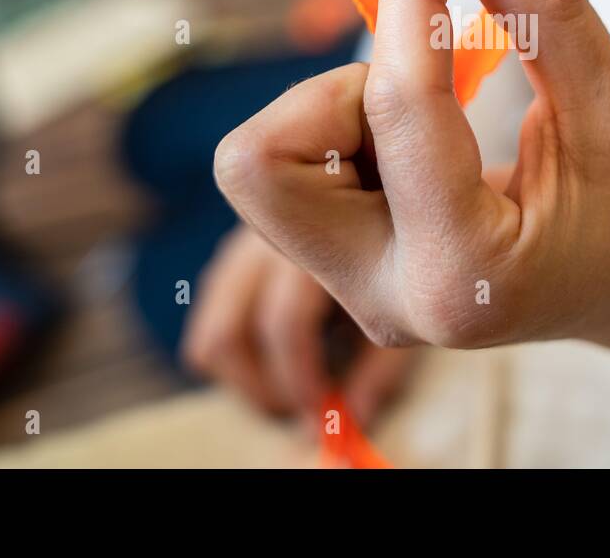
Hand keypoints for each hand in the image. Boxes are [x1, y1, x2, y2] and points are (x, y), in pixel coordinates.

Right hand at [181, 223, 415, 424]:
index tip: (321, 413)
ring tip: (285, 393)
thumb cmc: (397, 252)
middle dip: (260, 389)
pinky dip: (234, 356)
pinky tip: (276, 362)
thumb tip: (353, 418)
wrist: (378, 192)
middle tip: (298, 411)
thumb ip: (378, 364)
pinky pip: (211, 318)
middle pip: (228, 333)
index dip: (301, 379)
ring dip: (242, 378)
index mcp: (314, 240)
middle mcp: (265, 239)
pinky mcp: (231, 257)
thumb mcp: (399, 303)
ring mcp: (240, 247)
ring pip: (210, 332)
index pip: (285, 322)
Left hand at [214, 0, 609, 410]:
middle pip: (262, 162)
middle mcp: (384, 298)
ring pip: (264, 164)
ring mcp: (353, 290)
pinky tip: (426, 141)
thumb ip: (543, 11)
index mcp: (463, 277)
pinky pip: (291, 169)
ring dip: (342, 106)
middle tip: (428, 73)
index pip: (397, 106)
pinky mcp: (342, 269)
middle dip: (340, 88)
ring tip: (441, 117)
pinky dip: (347, 126)